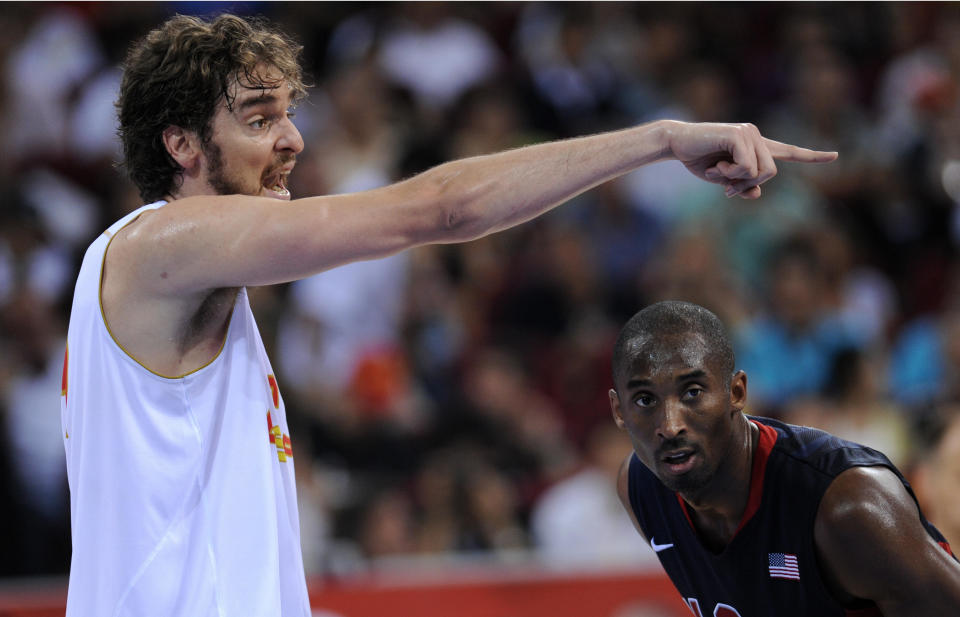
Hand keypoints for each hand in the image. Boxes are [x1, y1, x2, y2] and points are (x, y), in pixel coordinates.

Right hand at [663, 121, 837, 198]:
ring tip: (717, 171)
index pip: (788, 151)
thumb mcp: (723, 180)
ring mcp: (750, 133)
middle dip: (748, 184)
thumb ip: (741, 186)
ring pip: (760, 171)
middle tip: (727, 188)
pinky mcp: (740, 134)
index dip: (811, 156)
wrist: (676, 143)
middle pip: (771, 173)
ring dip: (736, 180)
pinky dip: (730, 173)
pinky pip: (746, 166)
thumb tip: (757, 193)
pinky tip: (716, 166)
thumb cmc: (697, 160)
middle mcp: (756, 136)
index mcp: (755, 146)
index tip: (835, 156)